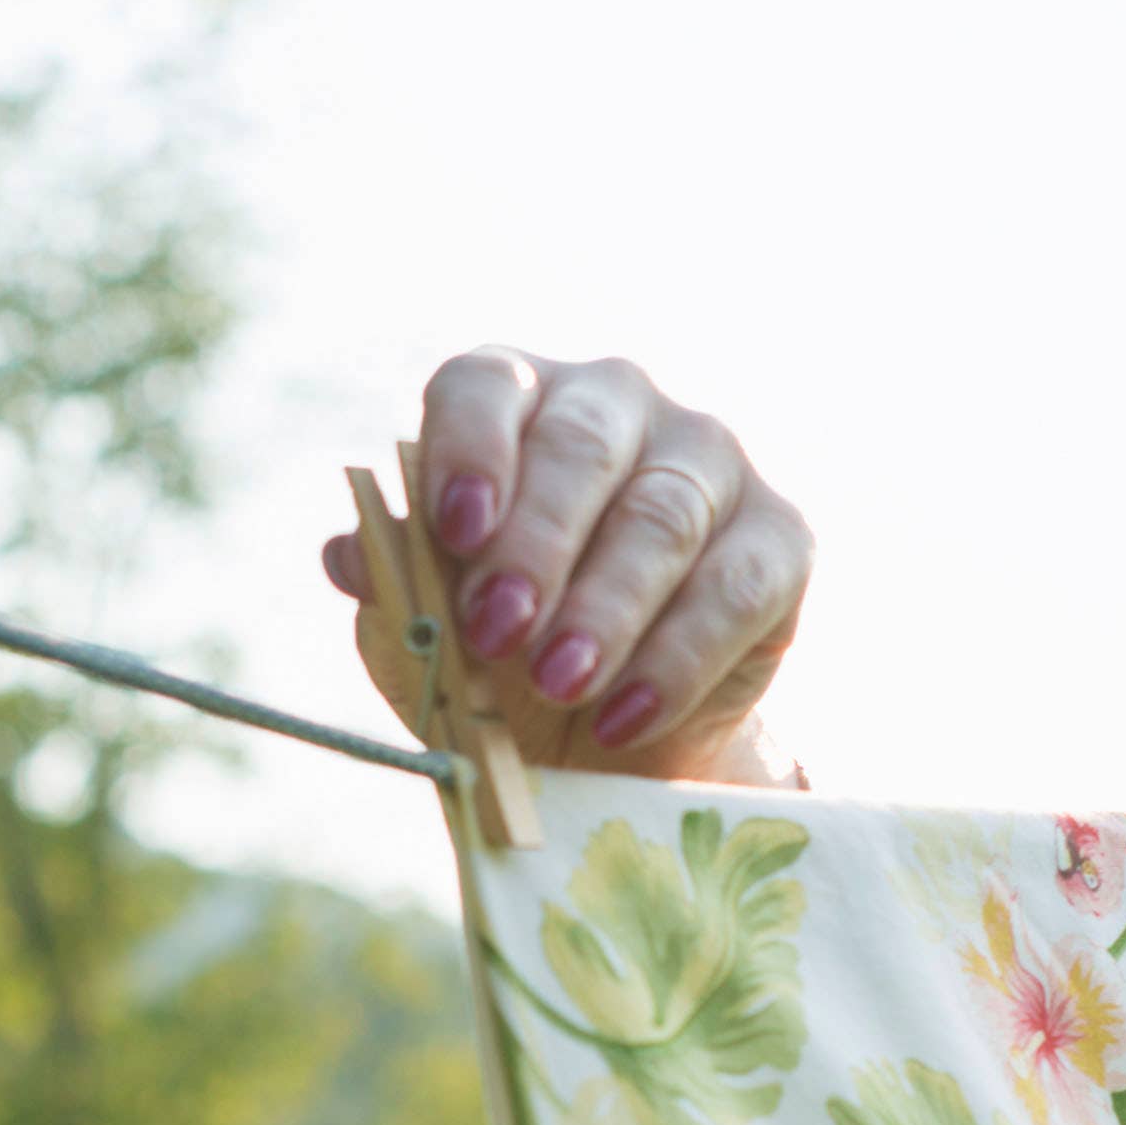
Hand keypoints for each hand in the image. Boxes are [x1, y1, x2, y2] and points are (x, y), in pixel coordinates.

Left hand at [318, 348, 807, 789]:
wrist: (604, 735)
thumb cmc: (501, 656)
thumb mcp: (431, 627)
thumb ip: (396, 582)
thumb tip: (347, 555)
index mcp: (515, 401)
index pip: (483, 388)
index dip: (468, 451)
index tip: (455, 530)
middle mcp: (617, 406)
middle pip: (581, 449)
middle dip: (536, 546)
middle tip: (499, 633)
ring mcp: (707, 461)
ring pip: (660, 519)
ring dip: (603, 611)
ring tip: (558, 686)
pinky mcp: (778, 537)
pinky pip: (732, 588)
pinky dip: (675, 660)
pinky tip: (623, 715)